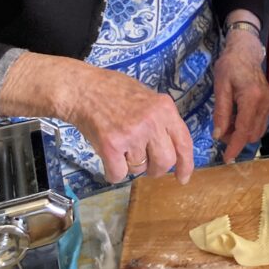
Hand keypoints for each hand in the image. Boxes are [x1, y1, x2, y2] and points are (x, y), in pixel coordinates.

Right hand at [0, 52, 195, 184]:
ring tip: (121, 147)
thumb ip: (162, 120)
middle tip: (144, 163)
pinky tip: (109, 157)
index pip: (184, 142)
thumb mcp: (149, 98)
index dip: (186, 164)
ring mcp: (132, 134)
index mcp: (165, 109)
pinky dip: (113, 172)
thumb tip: (172, 148)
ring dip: (130, 166)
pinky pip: (118, 175)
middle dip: (155, 169)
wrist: (83, 89)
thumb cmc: (115, 92)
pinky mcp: (111, 146)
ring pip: (139, 169)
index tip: (183, 178)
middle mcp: (152, 122)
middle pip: (165, 162)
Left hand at [212, 27, 268, 162]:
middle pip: (251, 134)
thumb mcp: (220, 87)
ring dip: (242, 134)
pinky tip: (237, 118)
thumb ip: (221, 112)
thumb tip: (218, 135)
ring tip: (228, 124)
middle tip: (220, 131)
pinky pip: (260, 123)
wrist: (246, 52)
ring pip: (257, 131)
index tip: (226, 159)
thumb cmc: (230, 66)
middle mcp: (265, 103)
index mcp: (252, 98)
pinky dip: (248, 127)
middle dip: (235, 139)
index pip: (243, 130)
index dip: (234, 146)